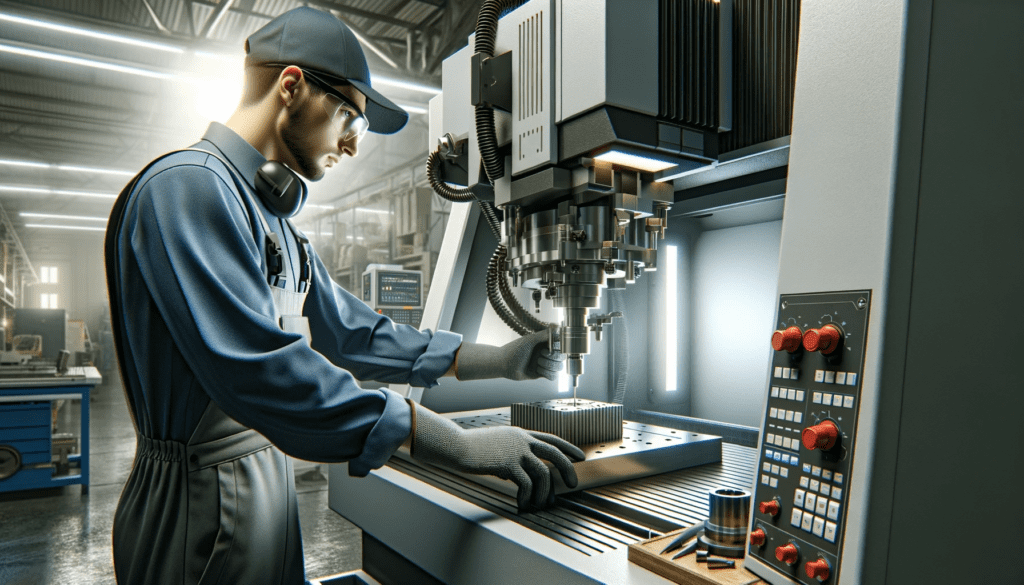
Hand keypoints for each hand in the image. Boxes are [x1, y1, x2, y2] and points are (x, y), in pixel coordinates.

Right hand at [409, 402, 584, 509]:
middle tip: (571, 484)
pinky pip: (526, 484)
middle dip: (567, 469)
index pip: (551, 438)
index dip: (568, 447)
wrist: (457, 446)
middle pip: (554, 453)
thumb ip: (511, 454)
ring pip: (542, 473)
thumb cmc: (473, 448)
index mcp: (521, 434)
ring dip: (545, 492)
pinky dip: (527, 497)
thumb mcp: (497, 445)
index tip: (580, 456)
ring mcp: (515, 451)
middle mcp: (522, 440)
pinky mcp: (508, 464)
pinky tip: (522, 505)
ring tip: (542, 504)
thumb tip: (517, 474)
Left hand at [456, 329, 564, 380]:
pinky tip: (538, 370)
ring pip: (558, 367)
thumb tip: (557, 326)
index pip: (561, 345)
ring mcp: (544, 363)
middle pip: (562, 357)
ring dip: (549, 365)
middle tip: (541, 354)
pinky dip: (548, 373)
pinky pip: (553, 376)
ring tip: (537, 362)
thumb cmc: (515, 350)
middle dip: (553, 357)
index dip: (559, 347)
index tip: (551, 346)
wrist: (504, 364)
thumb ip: (545, 334)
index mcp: (544, 343)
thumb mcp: (530, 340)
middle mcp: (546, 352)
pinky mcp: (541, 373)